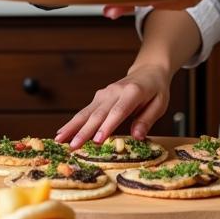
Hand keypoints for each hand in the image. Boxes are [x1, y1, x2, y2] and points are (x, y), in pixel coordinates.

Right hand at [55, 64, 171, 148]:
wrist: (147, 71)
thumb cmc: (155, 90)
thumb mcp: (159, 104)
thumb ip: (147, 120)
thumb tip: (137, 137)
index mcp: (132, 92)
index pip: (118, 111)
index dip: (107, 126)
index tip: (97, 141)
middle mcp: (114, 92)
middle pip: (97, 113)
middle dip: (84, 131)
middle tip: (73, 146)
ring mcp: (104, 93)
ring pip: (86, 112)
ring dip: (72, 126)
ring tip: (60, 140)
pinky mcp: (99, 97)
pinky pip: (85, 111)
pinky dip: (74, 123)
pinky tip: (63, 132)